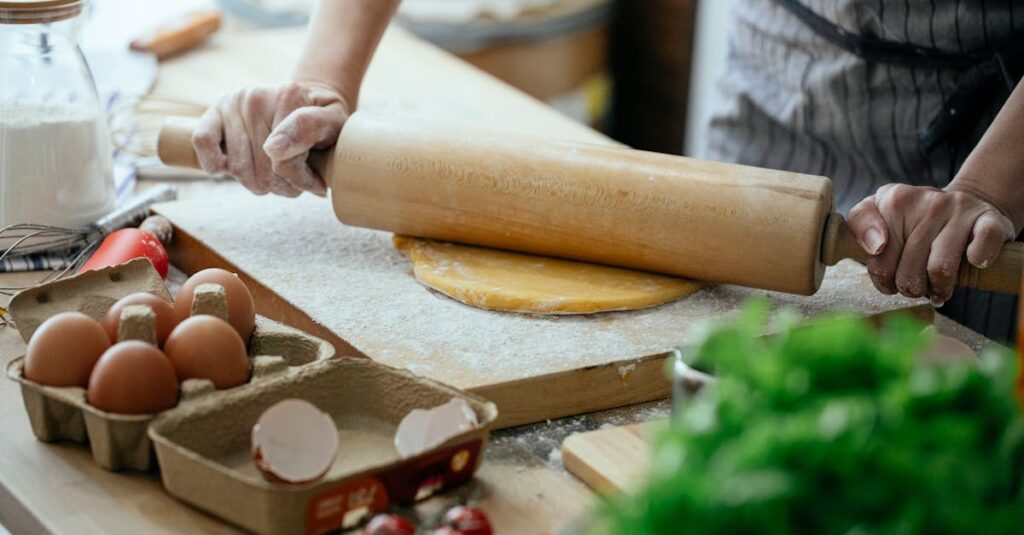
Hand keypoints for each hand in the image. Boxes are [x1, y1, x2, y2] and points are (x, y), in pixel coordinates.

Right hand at [191, 81, 350, 196]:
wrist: (307, 99)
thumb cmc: (323, 118)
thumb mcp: (335, 121)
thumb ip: (314, 128)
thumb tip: (274, 149)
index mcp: (289, 95)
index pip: (285, 162)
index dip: (300, 181)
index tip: (315, 183)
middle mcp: (256, 96)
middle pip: (262, 171)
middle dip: (282, 186)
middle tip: (295, 181)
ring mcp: (232, 103)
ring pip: (237, 168)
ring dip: (258, 184)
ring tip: (276, 177)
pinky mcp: (213, 112)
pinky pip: (202, 142)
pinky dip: (214, 164)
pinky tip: (232, 169)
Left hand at [847, 183, 1015, 304]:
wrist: (966, 205)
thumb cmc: (914, 220)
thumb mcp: (879, 214)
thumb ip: (861, 225)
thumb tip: (876, 247)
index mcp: (895, 200)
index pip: (878, 259)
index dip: (882, 278)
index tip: (888, 276)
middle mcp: (928, 201)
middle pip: (908, 272)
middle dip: (910, 287)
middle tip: (915, 284)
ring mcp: (961, 209)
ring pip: (940, 269)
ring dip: (938, 288)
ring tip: (937, 286)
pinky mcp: (991, 221)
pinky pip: (981, 249)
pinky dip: (976, 262)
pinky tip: (971, 264)